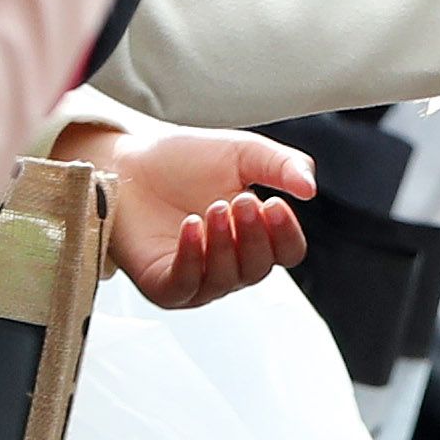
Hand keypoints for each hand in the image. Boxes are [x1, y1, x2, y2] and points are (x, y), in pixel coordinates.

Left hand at [56, 120, 315, 311]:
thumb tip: (311, 189)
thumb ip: (280, 165)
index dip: (286, 234)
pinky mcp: (163, 286)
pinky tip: (192, 226)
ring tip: (213, 207)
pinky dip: (193, 257)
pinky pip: (186, 284)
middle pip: (259, 269)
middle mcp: (229, 264)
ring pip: (226, 279)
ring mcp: (197, 280)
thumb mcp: (242, 153)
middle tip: (242, 200)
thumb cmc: (184, 161)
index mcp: (253, 236)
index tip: (277, 204)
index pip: (287, 252)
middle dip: (253, 236)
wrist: (128, 162)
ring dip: (224, 244)